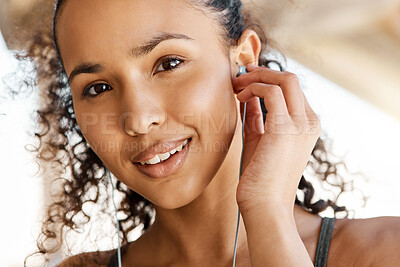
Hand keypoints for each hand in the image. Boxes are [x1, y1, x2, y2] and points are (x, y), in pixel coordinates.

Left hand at [232, 64, 320, 213]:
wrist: (265, 205)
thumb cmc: (260, 176)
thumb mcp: (259, 138)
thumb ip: (257, 116)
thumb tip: (248, 95)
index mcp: (307, 124)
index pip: (291, 89)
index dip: (267, 79)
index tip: (246, 79)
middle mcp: (309, 121)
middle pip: (290, 79)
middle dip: (262, 72)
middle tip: (240, 75)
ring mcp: (301, 124)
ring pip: (284, 80)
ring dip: (255, 78)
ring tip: (236, 85)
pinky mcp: (286, 127)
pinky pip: (271, 92)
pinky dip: (253, 88)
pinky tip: (239, 97)